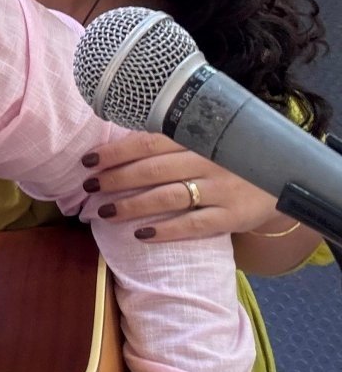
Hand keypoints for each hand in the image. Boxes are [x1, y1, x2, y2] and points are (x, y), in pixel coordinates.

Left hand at [80, 130, 280, 240]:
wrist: (283, 175)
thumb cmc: (229, 155)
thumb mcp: (205, 138)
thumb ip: (171, 140)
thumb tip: (118, 147)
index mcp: (197, 136)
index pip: (148, 142)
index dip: (116, 152)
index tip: (88, 161)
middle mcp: (208, 161)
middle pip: (153, 170)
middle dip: (116, 179)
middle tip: (88, 188)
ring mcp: (221, 189)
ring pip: (168, 198)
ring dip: (132, 206)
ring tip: (104, 212)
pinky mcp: (232, 216)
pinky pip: (194, 225)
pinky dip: (166, 230)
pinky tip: (141, 235)